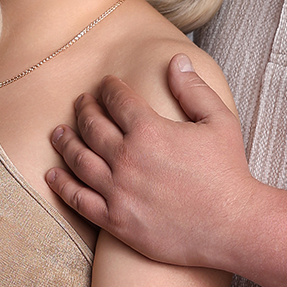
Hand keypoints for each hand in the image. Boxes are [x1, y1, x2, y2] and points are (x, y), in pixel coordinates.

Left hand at [47, 56, 257, 268]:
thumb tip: (176, 60)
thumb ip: (193, 89)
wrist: (233, 226)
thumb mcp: (218, 122)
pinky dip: (62, 184)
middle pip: (92, 127)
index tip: (105, 85)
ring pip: (79, 160)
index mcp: (149, 130)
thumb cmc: (228, 173)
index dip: (108, 88)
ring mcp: (118, 191)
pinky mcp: (116, 221)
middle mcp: (127, 158)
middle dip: (84, 110)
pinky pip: (79, 199)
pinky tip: (53, 174)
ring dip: (65, 143)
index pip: (116, 100)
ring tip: (59, 134)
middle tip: (80, 104)